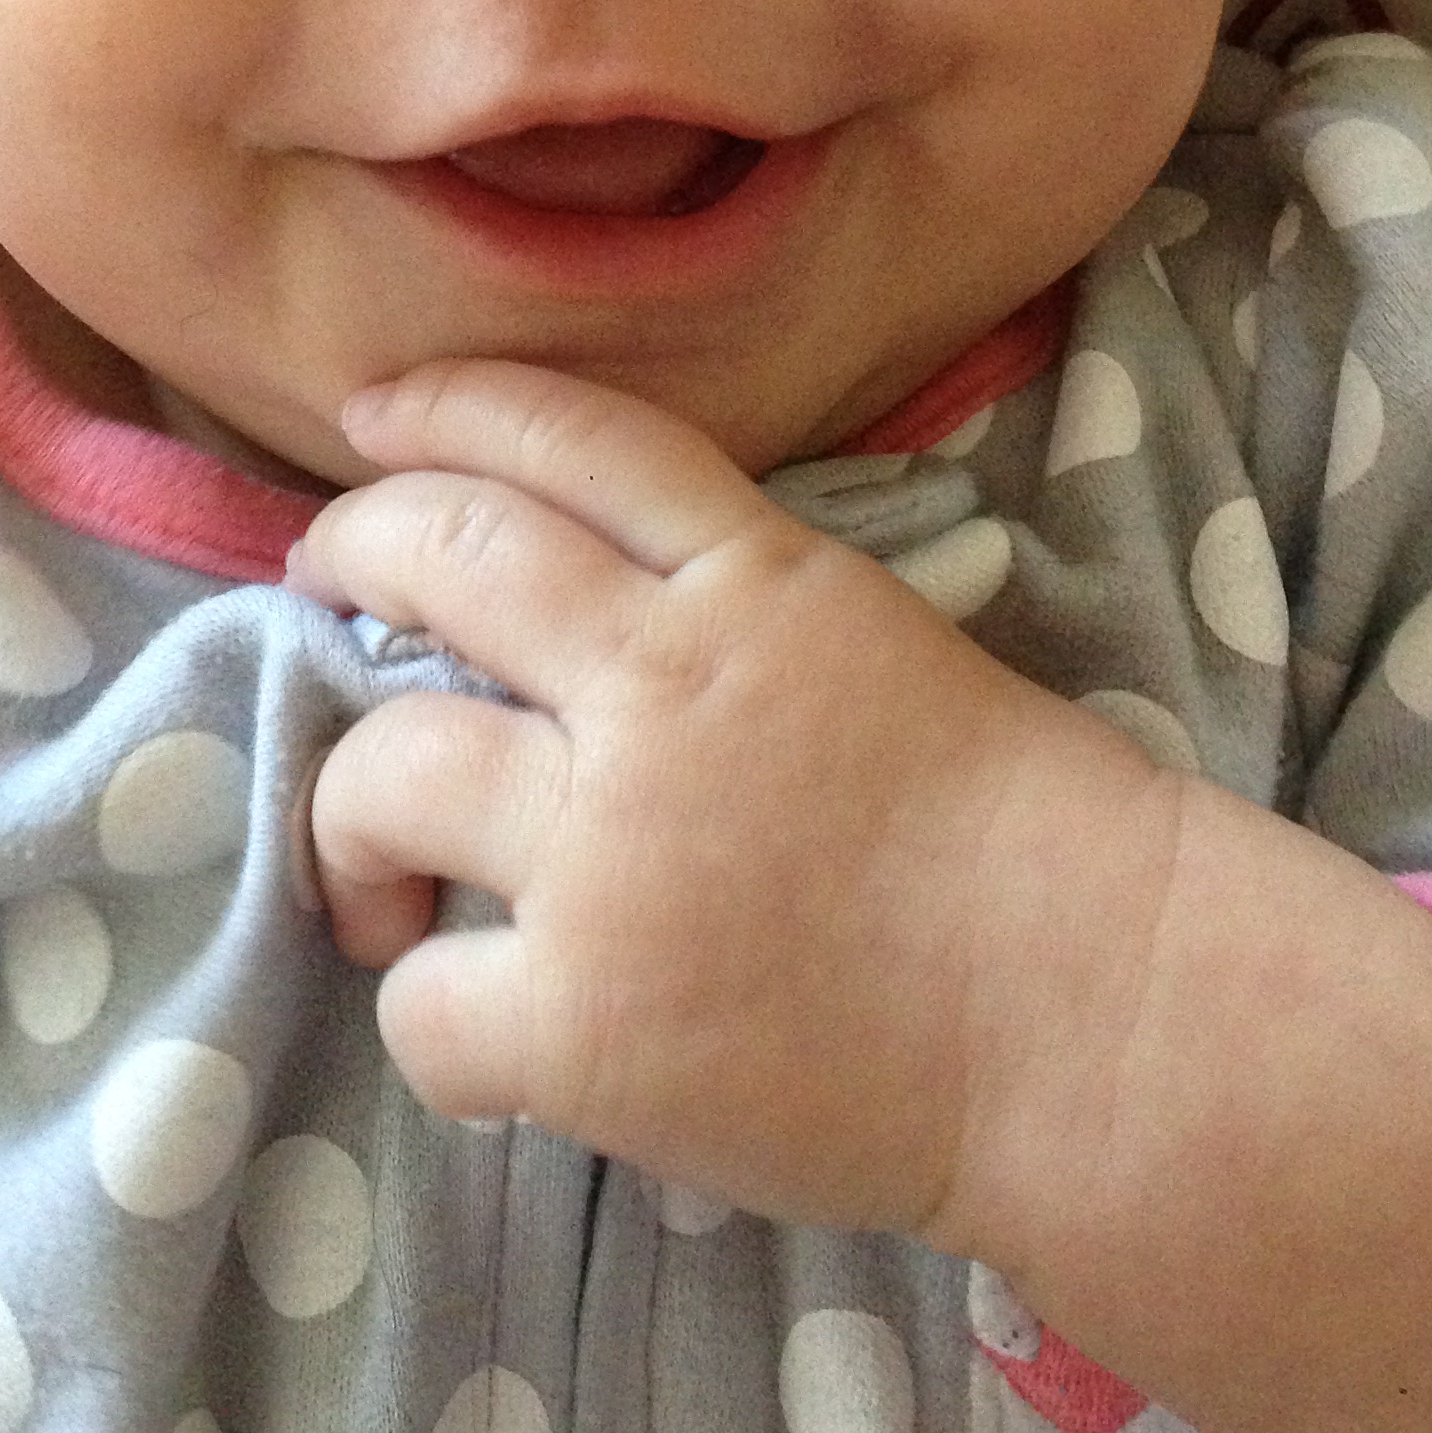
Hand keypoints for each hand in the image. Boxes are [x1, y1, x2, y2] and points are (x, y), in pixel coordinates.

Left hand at [286, 358, 1182, 1243]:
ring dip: (345, 818)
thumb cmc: (1032, 849)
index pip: (571, 438)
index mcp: (757, 584)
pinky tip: (481, 1025)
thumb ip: (734, 620)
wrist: (1110, 1019)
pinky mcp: (588, 1016)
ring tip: (369, 878)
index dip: (452, 407)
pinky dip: (429, 1011)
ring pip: (382, 771)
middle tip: (320, 595)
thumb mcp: (882, 649)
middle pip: (438, 554)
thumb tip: (580, 639)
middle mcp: (662, 685)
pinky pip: (422, 1003)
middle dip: (346, 554)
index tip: (375, 416)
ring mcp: (612, 851)